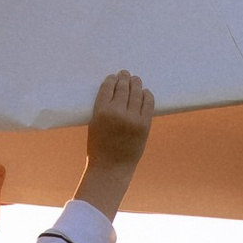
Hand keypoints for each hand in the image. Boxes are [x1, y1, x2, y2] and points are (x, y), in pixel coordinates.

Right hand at [73, 69, 155, 220]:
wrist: (111, 168)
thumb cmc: (99, 147)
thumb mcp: (94, 125)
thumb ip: (103, 108)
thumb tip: (114, 91)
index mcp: (101, 112)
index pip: (107, 88)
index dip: (112, 80)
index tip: (114, 77)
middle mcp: (117, 113)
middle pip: (123, 88)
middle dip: (124, 78)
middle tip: (126, 73)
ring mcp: (132, 119)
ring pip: (136, 93)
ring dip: (136, 84)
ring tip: (136, 80)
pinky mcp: (144, 125)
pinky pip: (148, 104)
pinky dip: (147, 96)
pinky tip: (145, 92)